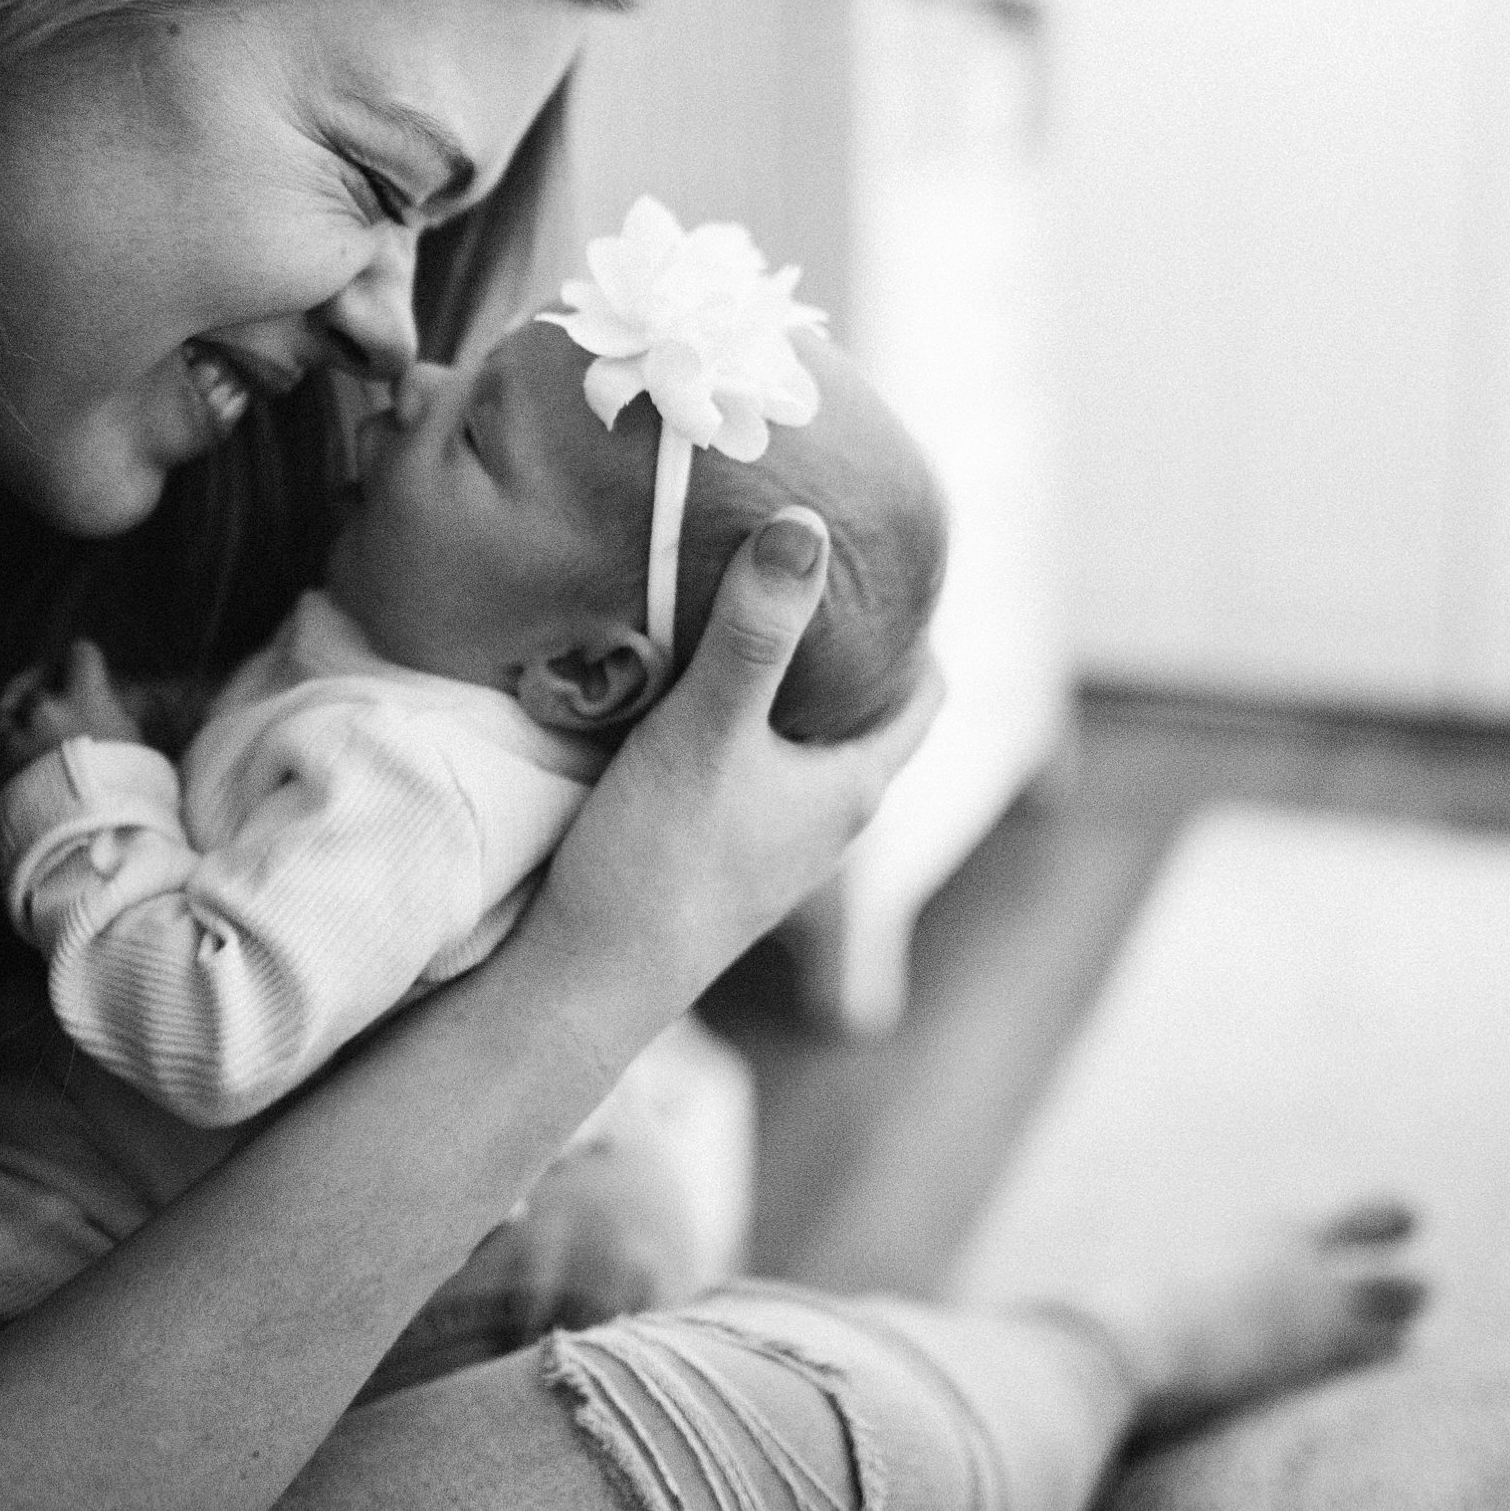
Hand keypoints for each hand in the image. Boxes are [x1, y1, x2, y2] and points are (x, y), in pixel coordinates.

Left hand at [0, 639, 145, 783]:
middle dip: (42, 691)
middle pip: (35, 685)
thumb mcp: (137, 740)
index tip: (86, 666)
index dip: (84, 660)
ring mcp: (18, 740)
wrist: (96, 826)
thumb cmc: (127, 783)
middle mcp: (46, 711)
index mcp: (84, 697)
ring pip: (0, 715)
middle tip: (51, 703)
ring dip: (8, 718)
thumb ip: (118, 713)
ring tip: (14, 723)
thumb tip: (111, 705)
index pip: (81, 653)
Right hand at [538, 508, 941, 1057]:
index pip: (924, 695)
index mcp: (855, 788)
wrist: (586, 983)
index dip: (918, 627)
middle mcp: (828, 823)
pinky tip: (686, 696)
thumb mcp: (707, 728)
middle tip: (804, 571)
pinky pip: (750, 774)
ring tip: (746, 614)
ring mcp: (773, 848)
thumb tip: (807, 527)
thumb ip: (754, 630)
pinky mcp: (719, 863)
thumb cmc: (660, 859)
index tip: (884, 564)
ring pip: (801, 747)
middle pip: (862, 715)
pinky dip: (738, 726)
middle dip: (845, 646)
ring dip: (786, 687)